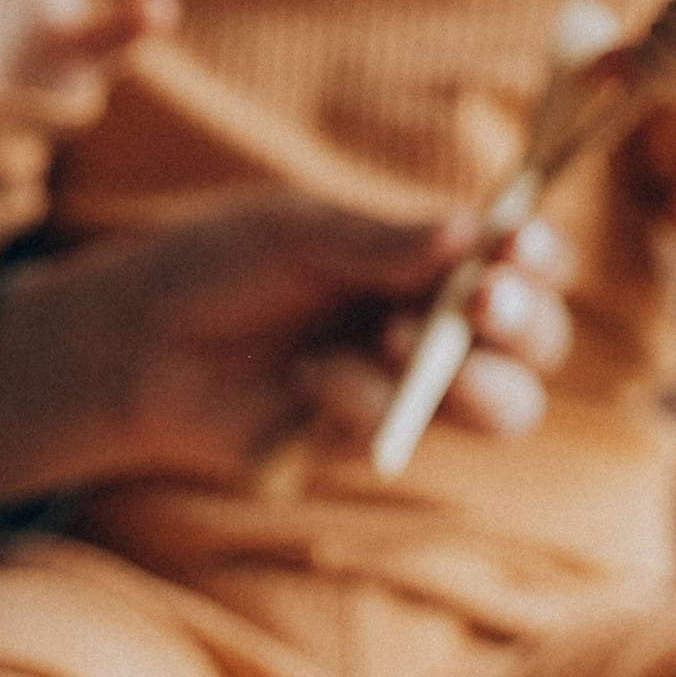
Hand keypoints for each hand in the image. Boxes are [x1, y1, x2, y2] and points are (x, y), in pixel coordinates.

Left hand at [0, 189, 575, 507]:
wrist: (137, 350)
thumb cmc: (215, 269)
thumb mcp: (294, 235)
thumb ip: (380, 241)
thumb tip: (471, 233)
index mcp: (431, 256)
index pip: (522, 260)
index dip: (538, 255)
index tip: (514, 245)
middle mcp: (436, 325)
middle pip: (537, 342)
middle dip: (522, 324)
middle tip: (477, 304)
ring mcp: (407, 391)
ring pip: (502, 406)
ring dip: (460, 377)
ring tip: (384, 337)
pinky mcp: (366, 443)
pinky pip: (405, 434)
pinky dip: (363, 402)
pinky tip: (306, 379)